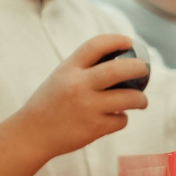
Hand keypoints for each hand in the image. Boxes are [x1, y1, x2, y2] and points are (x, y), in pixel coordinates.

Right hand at [15, 35, 149, 158]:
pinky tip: (116, 118)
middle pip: (120, 70)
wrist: (32, 134)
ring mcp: (87, 107)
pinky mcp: (94, 128)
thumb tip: (120, 59)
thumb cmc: (50, 103)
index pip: (96, 45)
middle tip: (144, 70)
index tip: (129, 42)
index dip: (116, 40)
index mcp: (68, 69)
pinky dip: (122, 119)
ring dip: (141, 99)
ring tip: (141, 101)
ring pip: (129, 98)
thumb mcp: (61, 77)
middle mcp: (78, 86)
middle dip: (138, 68)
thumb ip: (84, 68)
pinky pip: (121, 120)